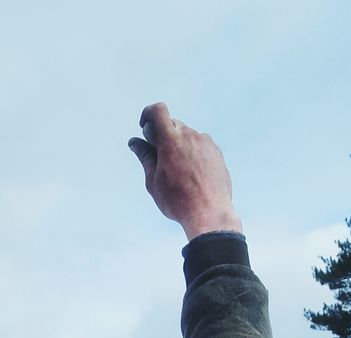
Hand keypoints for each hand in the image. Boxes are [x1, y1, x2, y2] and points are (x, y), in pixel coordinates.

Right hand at [128, 103, 241, 240]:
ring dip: (179, 146)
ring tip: (178, 173)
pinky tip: (191, 176)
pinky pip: (200, 145)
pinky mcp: (216, 151)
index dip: (148, 115)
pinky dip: (192, 154)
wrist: (209, 212)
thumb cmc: (178, 200)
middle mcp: (190, 135)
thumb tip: (135, 142)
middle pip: (172, 124)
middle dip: (163, 136)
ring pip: (187, 136)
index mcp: (171, 140)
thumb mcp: (154, 181)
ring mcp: (205, 142)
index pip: (158, 111)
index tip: (145, 128)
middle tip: (159, 160)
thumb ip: (145, 157)